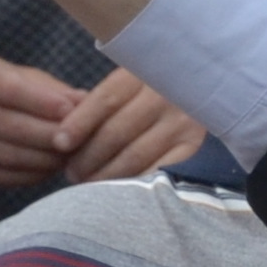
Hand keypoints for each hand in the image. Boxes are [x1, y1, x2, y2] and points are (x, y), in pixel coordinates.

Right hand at [0, 54, 82, 190]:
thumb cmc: (15, 93)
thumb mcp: (33, 82)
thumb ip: (57, 92)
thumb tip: (85, 103)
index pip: (9, 88)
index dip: (41, 102)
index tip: (70, 111)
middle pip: (8, 125)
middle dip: (48, 135)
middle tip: (76, 141)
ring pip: (7, 154)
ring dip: (43, 159)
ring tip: (67, 156)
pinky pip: (1, 176)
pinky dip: (31, 174)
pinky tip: (49, 169)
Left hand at [56, 68, 206, 181]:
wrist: (206, 94)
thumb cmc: (153, 97)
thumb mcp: (132, 86)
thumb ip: (103, 104)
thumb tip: (63, 138)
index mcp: (145, 74)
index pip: (106, 99)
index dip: (79, 122)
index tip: (59, 143)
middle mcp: (166, 95)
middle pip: (116, 131)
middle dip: (88, 156)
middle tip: (71, 173)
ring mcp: (183, 122)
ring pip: (133, 155)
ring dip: (105, 175)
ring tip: (88, 185)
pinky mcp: (194, 148)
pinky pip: (157, 171)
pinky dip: (134, 184)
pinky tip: (118, 192)